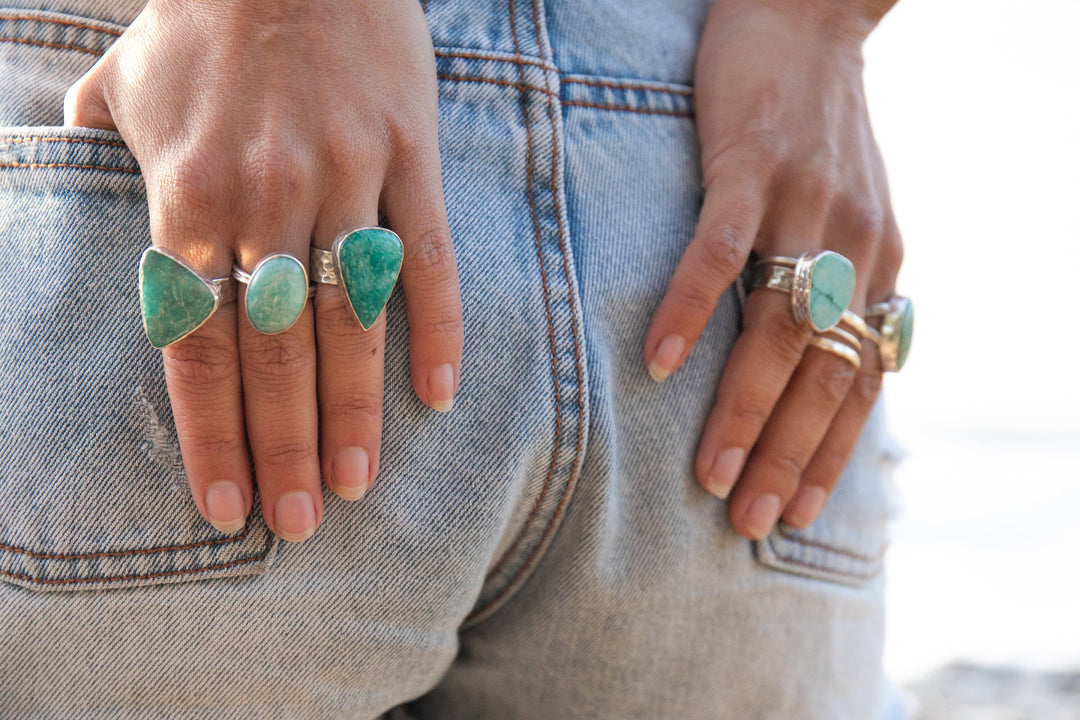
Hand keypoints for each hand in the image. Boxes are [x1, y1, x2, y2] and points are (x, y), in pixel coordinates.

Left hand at [65, 0, 462, 540]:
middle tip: (297, 523)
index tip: (224, 503)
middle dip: (283, 446)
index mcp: (188, 191)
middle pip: (275, 350)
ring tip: (355, 484)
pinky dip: (436, 329)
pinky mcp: (410, 153)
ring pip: (351, 317)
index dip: (210, 431)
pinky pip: (430, 256)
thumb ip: (98, 148)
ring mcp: (346, 176)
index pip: (195, 341)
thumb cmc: (205, 19)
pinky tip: (440, 394)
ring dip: (353, 411)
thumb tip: (70, 180)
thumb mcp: (127, 82)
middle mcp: (266, 196)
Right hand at [645, 0, 901, 538]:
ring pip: (778, 327)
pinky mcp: (748, 163)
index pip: (863, 380)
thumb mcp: (852, 210)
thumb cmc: (816, 125)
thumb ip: (840, 282)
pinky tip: (656, 363)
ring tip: (711, 472)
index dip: (834, 453)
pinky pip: (720, 250)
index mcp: (877, 262)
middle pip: (824, 371)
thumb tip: (813, 362)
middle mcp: (854, 244)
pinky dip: (689, 310)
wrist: (810, 13)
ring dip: (743, 407)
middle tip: (752, 519)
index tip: (802, 515)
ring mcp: (803, 204)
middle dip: (790, 455)